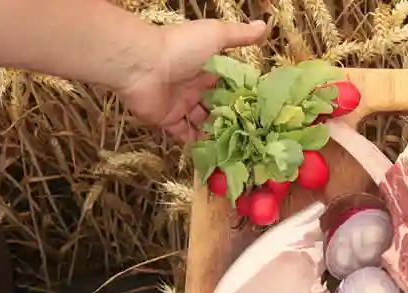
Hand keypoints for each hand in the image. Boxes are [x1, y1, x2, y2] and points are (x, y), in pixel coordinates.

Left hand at [118, 19, 268, 141]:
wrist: (142, 65)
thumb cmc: (181, 47)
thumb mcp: (215, 35)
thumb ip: (239, 35)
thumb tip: (265, 25)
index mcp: (205, 67)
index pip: (227, 83)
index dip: (241, 94)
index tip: (260, 108)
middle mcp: (193, 86)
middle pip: (215, 104)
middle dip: (231, 116)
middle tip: (251, 132)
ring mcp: (180, 104)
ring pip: (202, 121)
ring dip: (217, 131)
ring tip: (238, 144)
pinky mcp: (168, 120)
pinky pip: (185, 135)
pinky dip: (198, 143)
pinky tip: (216, 151)